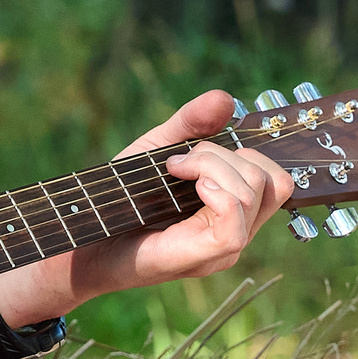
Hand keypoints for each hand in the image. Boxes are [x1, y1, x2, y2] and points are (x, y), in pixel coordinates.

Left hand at [11, 91, 293, 317]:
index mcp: (232, 213)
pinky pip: (233, 228)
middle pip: (269, 183)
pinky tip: (187, 183)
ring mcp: (221, 252)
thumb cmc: (118, 200)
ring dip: (214, 168)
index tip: (195, 150)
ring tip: (174, 170)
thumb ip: (191, 124)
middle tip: (178, 162)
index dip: (248, 153)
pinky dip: (215, 192)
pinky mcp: (199, 259)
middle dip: (223, 156)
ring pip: (253, 198)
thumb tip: (226, 98)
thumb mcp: (156, 150)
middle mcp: (235, 235)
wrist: (80, 240)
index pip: (277, 181)